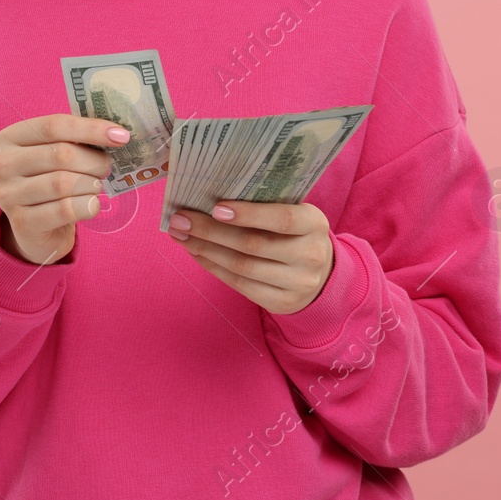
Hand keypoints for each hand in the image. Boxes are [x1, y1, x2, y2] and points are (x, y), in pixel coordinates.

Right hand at [0, 114, 126, 264]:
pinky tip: (92, 205)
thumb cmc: (50, 181)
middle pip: (61, 154)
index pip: (53, 125)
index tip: (121, 135)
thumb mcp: (54, 154)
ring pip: (64, 183)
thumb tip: (116, 132)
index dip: (90, 129)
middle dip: (94, 161)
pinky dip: (87, 206)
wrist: (35, 228)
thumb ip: (75, 139)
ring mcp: (8, 195)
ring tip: (96, 187)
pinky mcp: (21, 223)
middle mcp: (2, 164)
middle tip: (106, 168)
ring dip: (91, 185)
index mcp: (9, 138)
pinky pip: (65, 210)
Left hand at [165, 200, 334, 314]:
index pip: (282, 219)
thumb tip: (208, 196)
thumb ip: (263, 204)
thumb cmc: (293, 233)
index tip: (215, 207)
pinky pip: (239, 285)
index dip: (248, 214)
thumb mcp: (291, 212)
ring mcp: (298, 283)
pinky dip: (213, 267)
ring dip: (205, 249)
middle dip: (210, 231)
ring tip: (181, 235)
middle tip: (180, 219)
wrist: (320, 273)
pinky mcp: (282, 302)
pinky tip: (196, 253)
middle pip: (253, 245)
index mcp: (314, 224)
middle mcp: (310, 255)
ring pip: (242, 267)